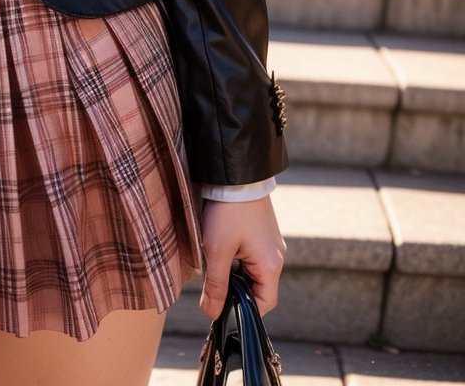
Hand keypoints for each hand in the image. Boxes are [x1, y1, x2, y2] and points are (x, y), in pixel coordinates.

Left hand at [199, 195, 285, 319]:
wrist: (235, 173)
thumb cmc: (229, 211)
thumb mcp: (217, 250)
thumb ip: (216, 285)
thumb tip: (212, 313)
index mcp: (271, 265)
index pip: (264, 304)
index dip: (244, 311)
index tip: (222, 308)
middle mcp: (275, 256)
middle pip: (257, 288)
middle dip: (235, 290)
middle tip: (213, 284)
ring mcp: (269, 243)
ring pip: (251, 271)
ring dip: (233, 272)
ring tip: (214, 262)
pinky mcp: (261, 232)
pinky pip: (250, 255)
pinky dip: (235, 258)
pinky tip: (220, 247)